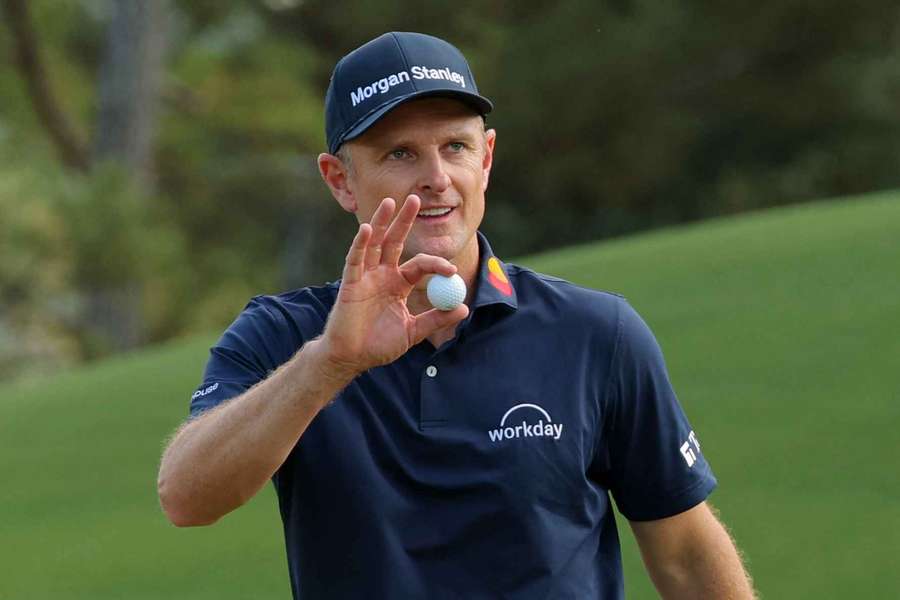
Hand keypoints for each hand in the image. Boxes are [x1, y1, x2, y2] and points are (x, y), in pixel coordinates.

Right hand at [318, 194, 468, 375]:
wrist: (353, 358)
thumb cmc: (379, 345)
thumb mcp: (414, 332)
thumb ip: (436, 319)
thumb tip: (464, 308)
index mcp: (398, 284)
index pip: (419, 265)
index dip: (435, 264)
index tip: (450, 270)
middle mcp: (382, 275)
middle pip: (394, 241)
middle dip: (404, 220)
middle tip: (416, 199)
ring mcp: (365, 276)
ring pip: (374, 244)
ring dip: (381, 223)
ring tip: (390, 202)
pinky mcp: (350, 283)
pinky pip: (355, 259)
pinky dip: (361, 243)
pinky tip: (368, 229)